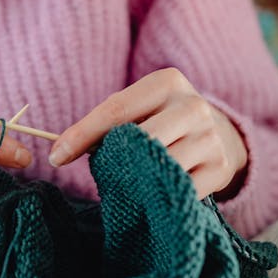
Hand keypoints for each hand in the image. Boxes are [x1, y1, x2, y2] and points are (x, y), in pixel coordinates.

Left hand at [49, 68, 247, 199]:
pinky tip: (156, 191)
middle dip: (113, 159)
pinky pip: (178, 190)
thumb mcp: (139, 108)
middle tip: (99, 172)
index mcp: (167, 82)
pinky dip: (160, 195)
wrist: (221, 133)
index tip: (56, 156)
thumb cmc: (163, 119)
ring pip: (158, 167)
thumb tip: (60, 152)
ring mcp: (210, 137)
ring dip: (136, 179)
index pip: (116, 110)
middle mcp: (193, 106)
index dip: (82, 134)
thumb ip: (105, 122)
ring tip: (129, 181)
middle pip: (139, 139)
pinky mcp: (220, 168)